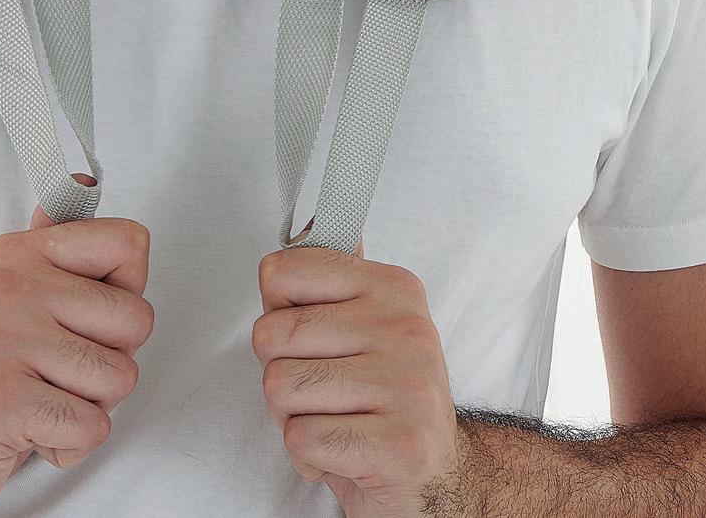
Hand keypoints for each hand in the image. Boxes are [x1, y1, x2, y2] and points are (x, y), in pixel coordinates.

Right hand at [0, 179, 152, 516]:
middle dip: (110, 363)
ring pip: (119, 377)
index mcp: (16, 254)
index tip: (87, 319)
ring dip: (89, 408)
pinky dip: (68, 446)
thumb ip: (52, 251)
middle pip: (136, 319)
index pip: (129, 243)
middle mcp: (6, 285)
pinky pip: (90, 427)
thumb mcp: (10, 301)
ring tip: (40, 403)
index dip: (126, 293)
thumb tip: (80, 182)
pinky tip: (30, 433)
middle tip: (58, 374)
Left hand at [251, 232, 464, 514]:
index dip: (277, 316)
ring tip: (334, 421)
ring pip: (280, 387)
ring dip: (292, 418)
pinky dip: (309, 457)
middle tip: (322, 393)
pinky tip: (343, 453)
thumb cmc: (384, 401)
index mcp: (394, 288)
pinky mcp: (399, 444)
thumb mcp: (363, 328)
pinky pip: (301, 439)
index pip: (281, 273)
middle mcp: (407, 328)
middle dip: (279, 374)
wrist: (435, 479)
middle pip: (271, 335)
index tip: (310, 339)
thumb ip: (330, 282)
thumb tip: (306, 227)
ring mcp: (408, 385)